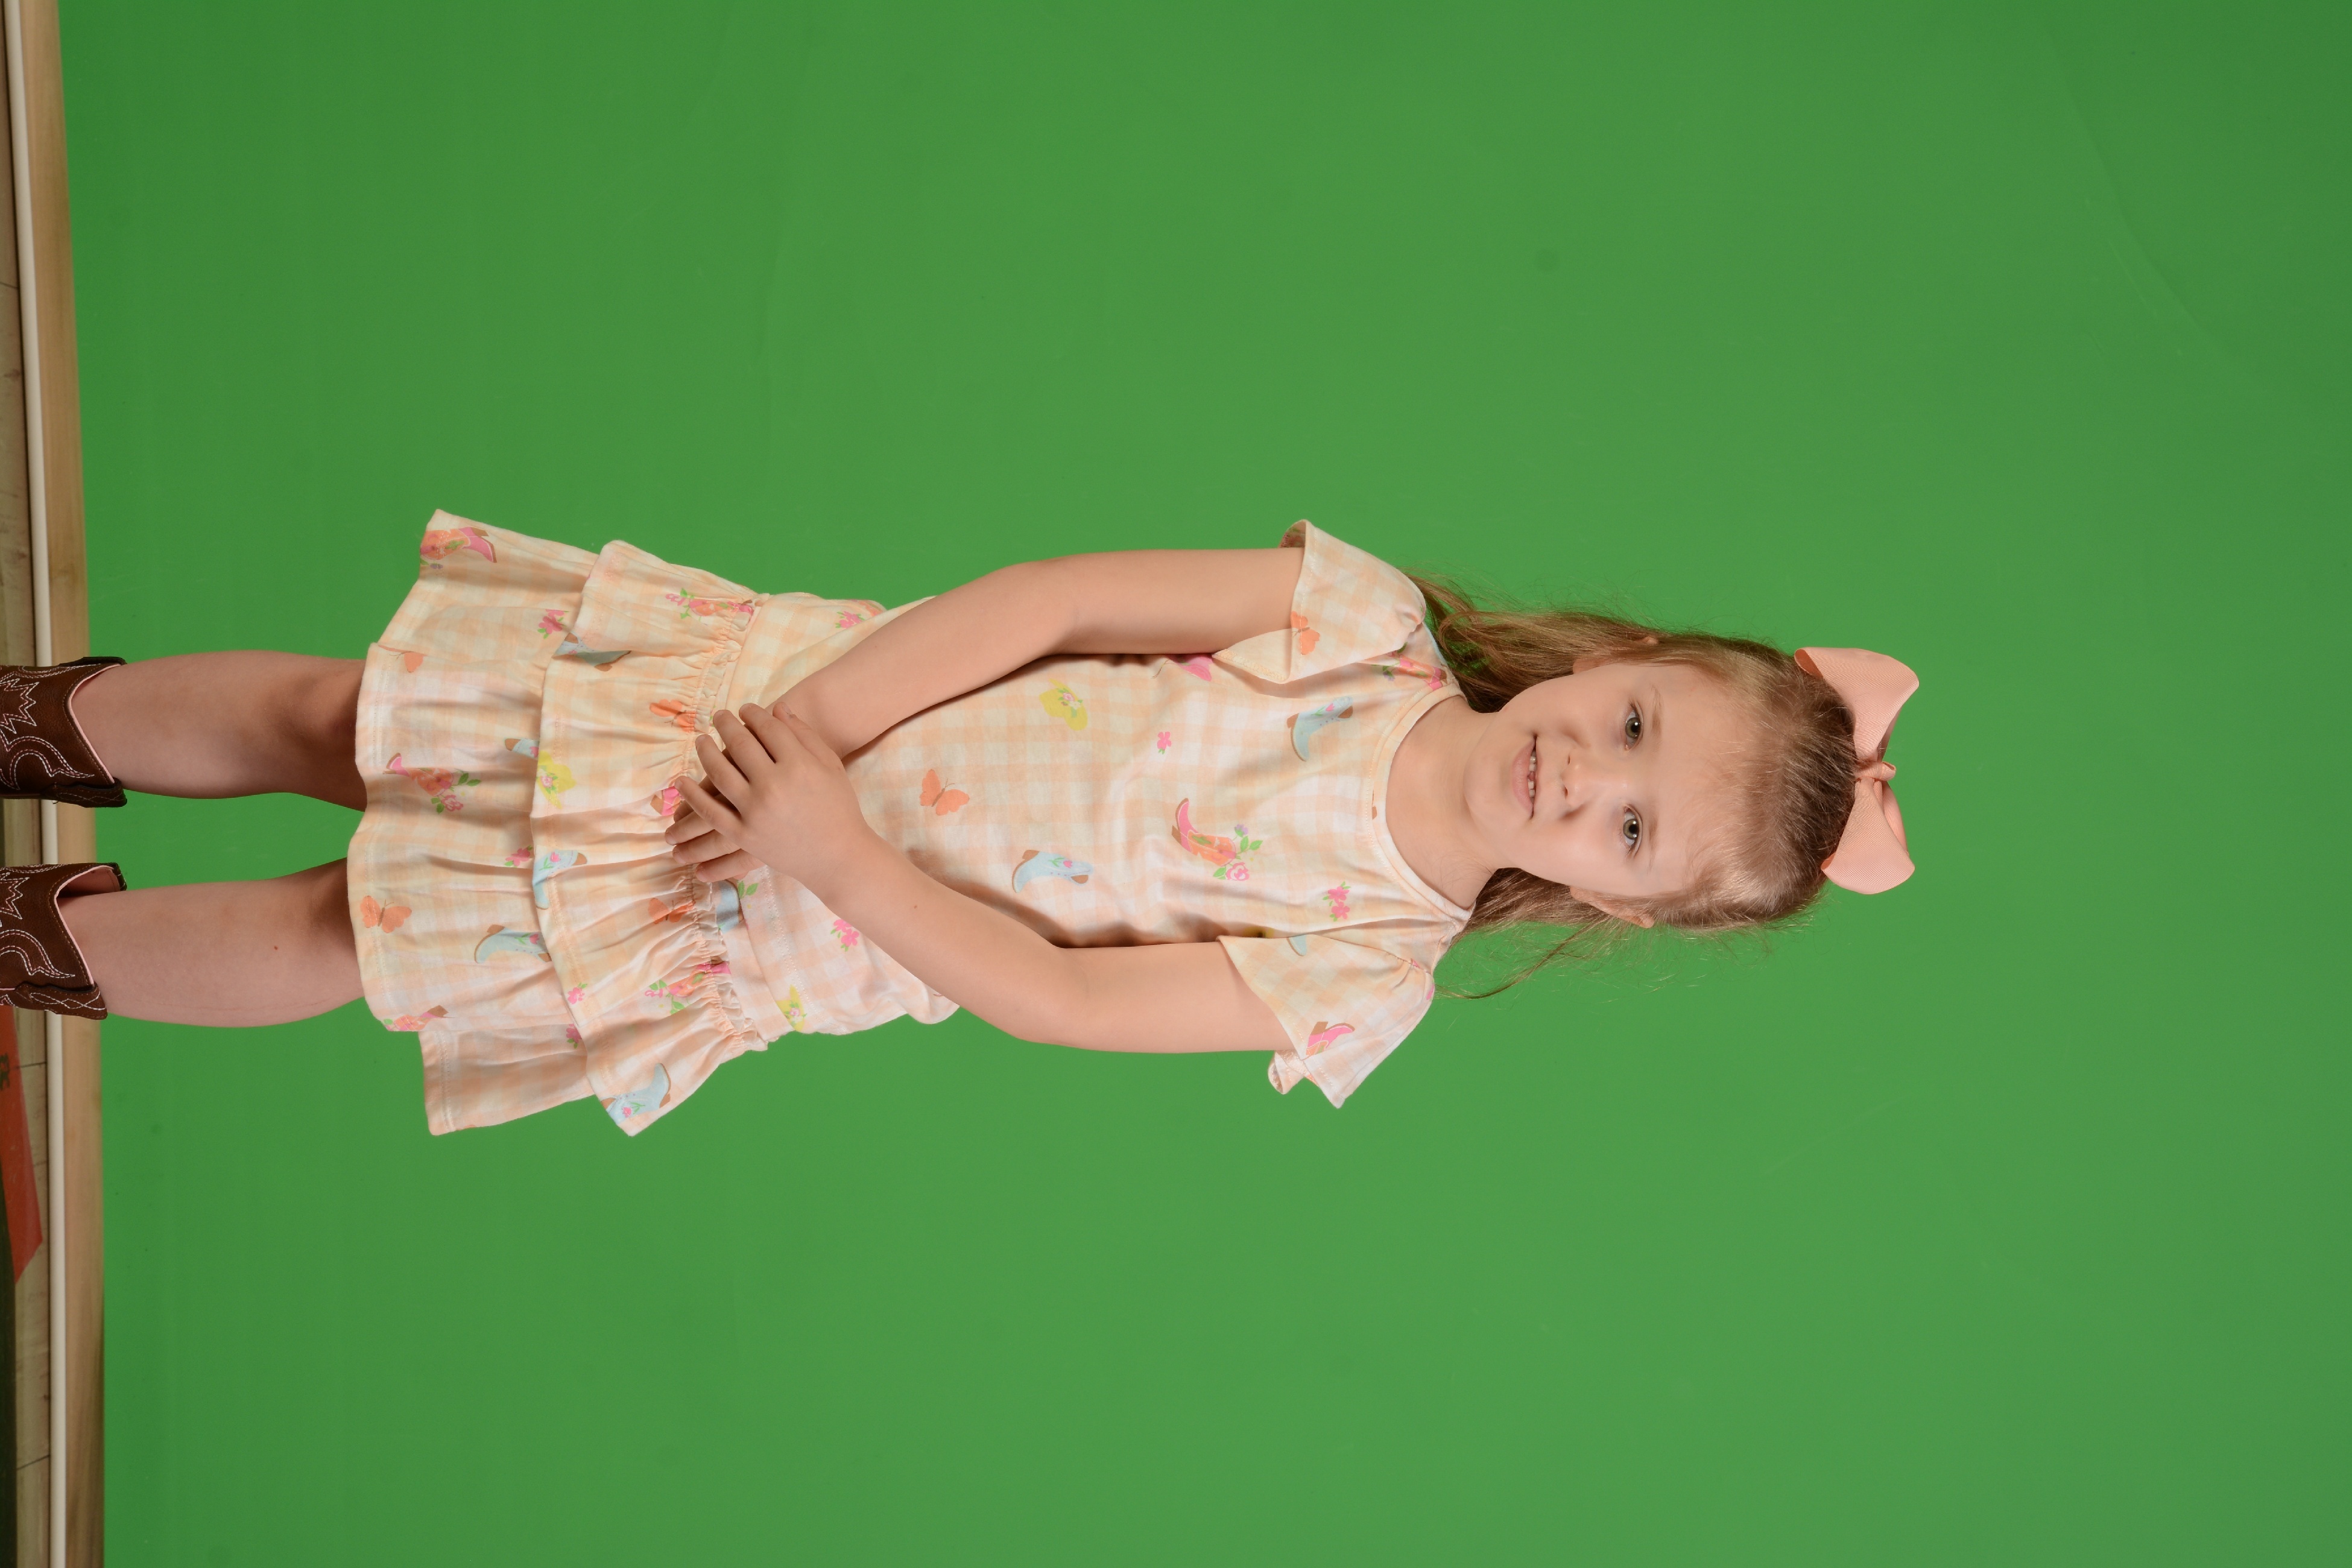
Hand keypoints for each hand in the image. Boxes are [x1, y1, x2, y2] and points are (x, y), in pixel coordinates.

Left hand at [672, 703, 876, 891]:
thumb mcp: (830, 766)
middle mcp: (774, 785)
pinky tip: (682, 780)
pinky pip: (710, 811)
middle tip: (717, 716)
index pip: (767, 728)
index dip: (753, 714)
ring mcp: (755, 811)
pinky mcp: (744, 834)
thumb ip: (804, 735)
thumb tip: (777, 707)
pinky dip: (692, 795)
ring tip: (701, 740)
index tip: (744, 709)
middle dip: (726, 725)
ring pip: (719, 773)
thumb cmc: (839, 807)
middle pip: (740, 745)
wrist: (839, 856)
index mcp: (799, 765)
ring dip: (705, 752)